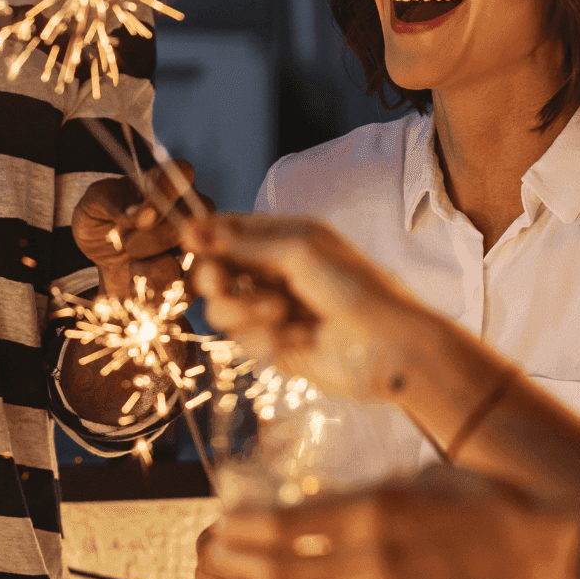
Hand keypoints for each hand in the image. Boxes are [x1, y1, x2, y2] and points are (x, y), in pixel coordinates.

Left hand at [73, 162, 212, 301]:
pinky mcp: (196, 275)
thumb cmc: (101, 226)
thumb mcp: (91, 207)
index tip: (141, 217)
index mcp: (164, 184)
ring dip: (157, 266)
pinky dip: (161, 287)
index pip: (182, 173)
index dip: (166, 194)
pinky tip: (141, 282)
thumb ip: (110, 201)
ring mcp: (196, 242)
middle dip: (154, 238)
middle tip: (127, 244)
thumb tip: (136, 213)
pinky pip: (193, 284)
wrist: (103, 265)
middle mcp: (188, 209)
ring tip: (132, 266)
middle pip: (190, 219)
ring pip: (195, 253)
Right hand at [181, 213, 438, 398]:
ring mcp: (272, 311)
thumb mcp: (300, 251)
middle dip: (216, 279)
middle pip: (214, 272)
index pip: (229, 230)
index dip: (205, 237)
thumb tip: (194, 229)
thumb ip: (244, 242)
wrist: (390, 349)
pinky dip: (267, 340)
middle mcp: (275, 272)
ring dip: (245, 313)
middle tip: (221, 282)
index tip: (189, 241)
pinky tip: (300, 339)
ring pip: (222, 311)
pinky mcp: (274, 347)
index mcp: (285, 238)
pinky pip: (244, 343)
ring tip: (281, 315)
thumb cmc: (357, 289)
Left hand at [209, 466, 579, 578]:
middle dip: (245, 562)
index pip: (290, 526)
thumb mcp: (415, 480)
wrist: (536, 554)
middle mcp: (376, 561)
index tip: (226, 519)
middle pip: (286, 572)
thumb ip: (363, 495)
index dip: (248, 527)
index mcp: (378, 512)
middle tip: (223, 551)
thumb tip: (314, 504)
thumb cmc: (482, 502)